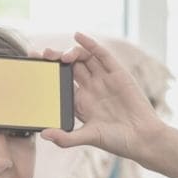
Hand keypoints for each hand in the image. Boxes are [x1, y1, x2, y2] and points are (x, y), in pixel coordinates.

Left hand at [37, 33, 173, 166]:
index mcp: (81, 102)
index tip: (34, 67)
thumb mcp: (88, 138)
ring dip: (71, 52)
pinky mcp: (117, 73)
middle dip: (55, 59)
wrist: (143, 137)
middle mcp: (91, 88)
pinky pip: (102, 55)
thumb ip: (66, 138)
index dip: (48, 74)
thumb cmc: (117, 140)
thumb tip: (44, 134)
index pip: (61, 82)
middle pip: (70, 67)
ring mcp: (104, 79)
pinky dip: (90, 44)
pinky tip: (78, 36)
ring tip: (60, 56)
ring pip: (84, 59)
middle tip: (42, 56)